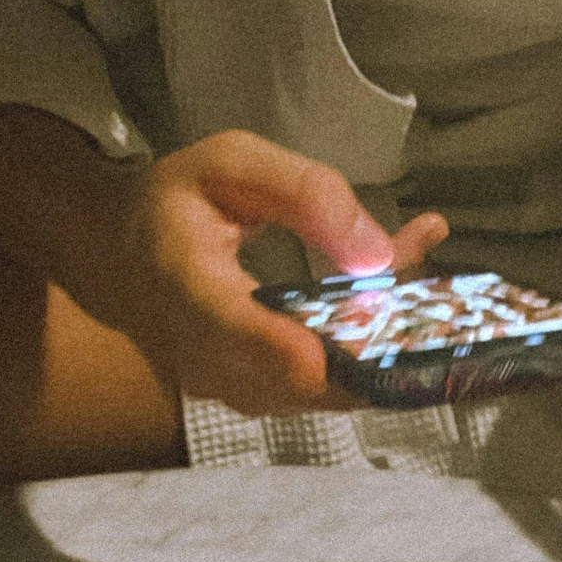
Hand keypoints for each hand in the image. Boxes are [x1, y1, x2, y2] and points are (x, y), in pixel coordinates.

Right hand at [0, 112, 447, 416]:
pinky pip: (325, 388)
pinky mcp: (257, 398)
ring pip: (320, 393)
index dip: (278, 349)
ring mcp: (230, 386)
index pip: (227, 326)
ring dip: (384, 358)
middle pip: (293, 379)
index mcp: (182, 281)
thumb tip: (379, 256)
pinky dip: (373, 357)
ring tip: (438, 310)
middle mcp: (203, 352)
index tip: (323, 357)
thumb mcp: (232, 163)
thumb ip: (304, 194)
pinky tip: (412, 312)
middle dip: (370, 357)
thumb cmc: (179, 200)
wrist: (123, 254)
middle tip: (438, 321)